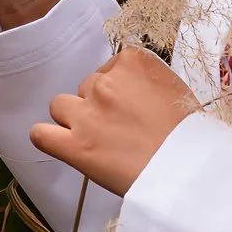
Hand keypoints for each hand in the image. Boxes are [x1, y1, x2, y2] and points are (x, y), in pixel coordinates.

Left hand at [30, 49, 199, 196]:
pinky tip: (63, 146)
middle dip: (98, 106)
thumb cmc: (191, 135)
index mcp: (133, 62)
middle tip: (120, 130)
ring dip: (73, 120)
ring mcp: (87, 113)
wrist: (190, 169)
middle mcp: (106, 82)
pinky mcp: (75, 145)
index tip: (129, 107)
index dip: (117, 90)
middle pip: (86, 87)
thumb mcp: (175, 91)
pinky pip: (41, 134)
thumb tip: (130, 94)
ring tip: (97, 140)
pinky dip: (48, 139)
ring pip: (60, 106)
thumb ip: (145, 84)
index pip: (108, 68)